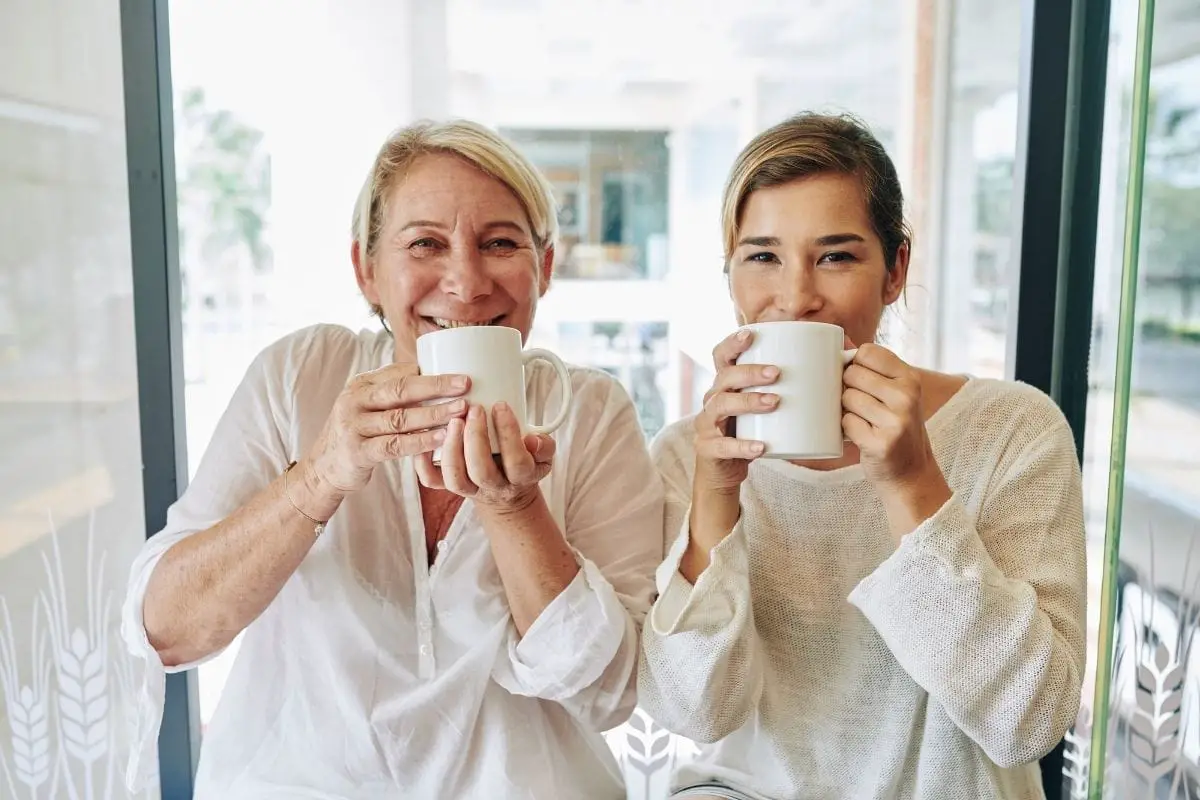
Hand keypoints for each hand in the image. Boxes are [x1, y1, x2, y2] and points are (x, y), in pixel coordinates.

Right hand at [307, 363, 469, 494]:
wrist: (323, 468)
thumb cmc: (358, 432)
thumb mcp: (368, 405)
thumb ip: (394, 392)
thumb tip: (435, 374)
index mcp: (362, 385)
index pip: (400, 373)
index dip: (432, 373)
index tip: (461, 374)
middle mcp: (355, 401)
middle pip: (401, 390)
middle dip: (436, 386)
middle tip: (465, 385)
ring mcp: (354, 426)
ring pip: (399, 418)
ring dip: (433, 413)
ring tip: (460, 411)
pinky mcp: (358, 451)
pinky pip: (394, 445)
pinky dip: (419, 442)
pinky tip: (441, 439)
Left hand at [415, 401, 555, 509]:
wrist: (508, 495)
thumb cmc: (525, 464)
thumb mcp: (543, 457)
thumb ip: (544, 446)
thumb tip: (533, 439)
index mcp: (521, 478)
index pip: (517, 461)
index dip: (509, 434)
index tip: (501, 406)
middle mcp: (493, 487)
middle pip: (481, 470)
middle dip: (475, 438)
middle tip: (474, 408)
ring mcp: (469, 489)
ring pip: (455, 478)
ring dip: (451, 448)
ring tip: (453, 420)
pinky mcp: (450, 486)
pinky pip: (431, 480)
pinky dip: (423, 462)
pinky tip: (426, 437)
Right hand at [693, 329, 778, 491]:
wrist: (724, 471)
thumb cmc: (752, 432)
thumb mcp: (766, 408)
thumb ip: (793, 386)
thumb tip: (842, 360)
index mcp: (725, 385)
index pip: (721, 356)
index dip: (732, 343)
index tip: (751, 334)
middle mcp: (712, 399)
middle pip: (724, 377)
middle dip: (749, 372)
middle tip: (776, 372)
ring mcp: (707, 424)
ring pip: (721, 406)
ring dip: (747, 402)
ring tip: (774, 402)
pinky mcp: (708, 449)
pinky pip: (723, 445)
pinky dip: (742, 446)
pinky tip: (760, 446)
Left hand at [841, 343, 940, 489]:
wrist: (911, 472)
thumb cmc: (895, 426)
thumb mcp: (894, 393)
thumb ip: (871, 366)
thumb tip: (838, 337)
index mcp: (910, 378)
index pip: (867, 352)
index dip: (854, 364)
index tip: (860, 380)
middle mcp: (907, 396)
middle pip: (852, 374)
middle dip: (847, 389)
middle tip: (860, 406)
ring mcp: (896, 420)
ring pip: (847, 398)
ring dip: (846, 411)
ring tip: (863, 421)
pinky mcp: (881, 443)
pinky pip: (846, 423)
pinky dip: (846, 430)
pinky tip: (861, 436)